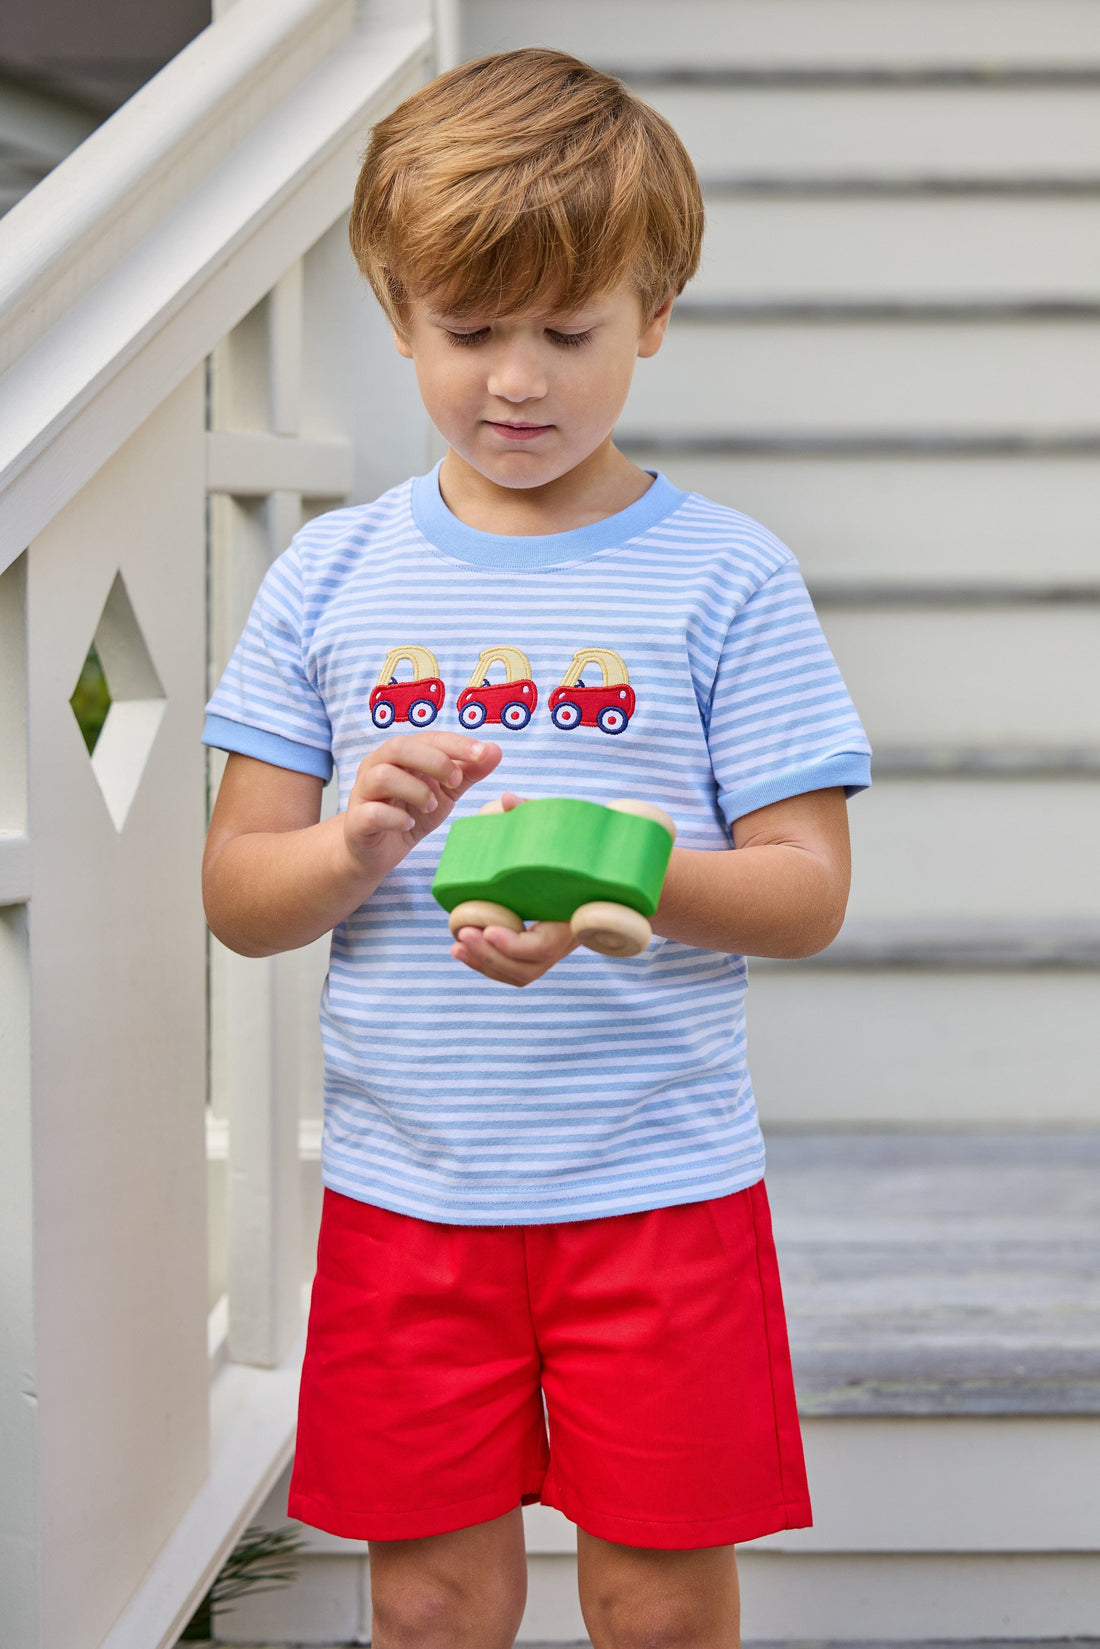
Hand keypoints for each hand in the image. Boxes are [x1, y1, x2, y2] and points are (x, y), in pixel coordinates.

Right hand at [343, 732, 500, 877]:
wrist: (376, 852)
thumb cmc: (409, 813)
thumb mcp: (445, 792)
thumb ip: (468, 772)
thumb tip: (495, 750)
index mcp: (400, 755)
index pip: (428, 738)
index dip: (457, 744)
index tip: (484, 755)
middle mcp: (376, 766)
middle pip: (398, 747)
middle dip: (434, 761)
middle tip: (455, 782)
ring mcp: (363, 793)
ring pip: (382, 776)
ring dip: (415, 790)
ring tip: (431, 806)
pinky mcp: (356, 822)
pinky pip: (372, 812)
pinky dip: (396, 818)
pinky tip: (409, 825)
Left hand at [451, 790, 578, 984]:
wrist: (618, 882)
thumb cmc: (590, 854)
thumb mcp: (573, 833)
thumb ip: (539, 815)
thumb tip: (507, 800)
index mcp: (574, 920)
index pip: (542, 946)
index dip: (513, 944)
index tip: (488, 930)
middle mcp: (565, 942)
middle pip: (525, 968)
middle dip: (490, 956)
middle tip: (462, 934)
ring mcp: (554, 951)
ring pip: (517, 974)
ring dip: (484, 963)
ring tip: (457, 945)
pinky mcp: (542, 953)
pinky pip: (514, 971)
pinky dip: (487, 965)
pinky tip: (462, 950)